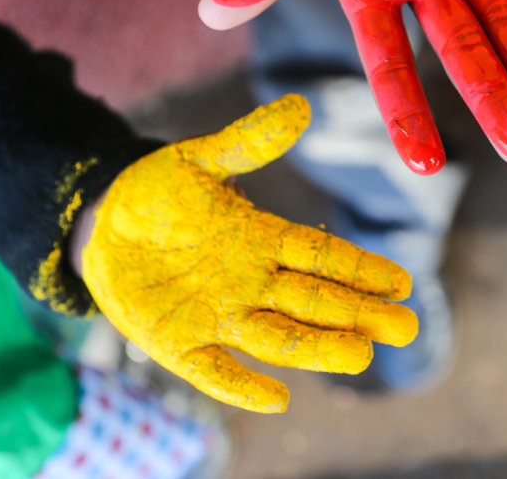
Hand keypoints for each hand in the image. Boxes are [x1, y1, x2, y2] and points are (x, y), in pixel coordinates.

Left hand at [80, 95, 416, 412]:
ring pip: (279, 336)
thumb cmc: (159, 193)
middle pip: (315, 301)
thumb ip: (249, 141)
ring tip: (361, 356)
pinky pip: (215, 370)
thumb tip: (301, 107)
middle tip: (405, 327)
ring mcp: (219, 315)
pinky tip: (276, 400)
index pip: (323, 256)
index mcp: (264, 240)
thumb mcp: (202, 159)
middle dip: (360, 314)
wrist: (101, 226)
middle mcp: (252, 283)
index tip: (401, 281)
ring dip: (318, 348)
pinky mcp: (178, 344)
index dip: (361, 269)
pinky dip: (242, 386)